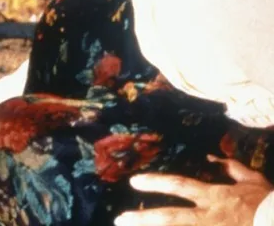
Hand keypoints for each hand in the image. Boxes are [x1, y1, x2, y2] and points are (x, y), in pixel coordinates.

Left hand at [115, 155, 273, 225]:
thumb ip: (233, 170)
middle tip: (120, 219)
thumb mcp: (254, 183)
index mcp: (214, 198)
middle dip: (143, 219)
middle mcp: (208, 218)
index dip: (155, 183)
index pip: (179, 185)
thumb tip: (215, 158)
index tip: (134, 182)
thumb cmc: (270, 205)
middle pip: (169, 218)